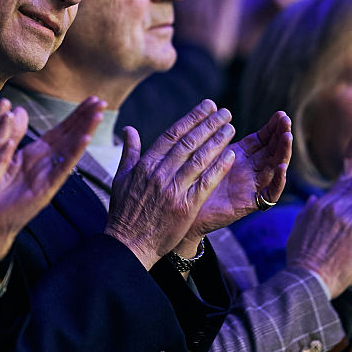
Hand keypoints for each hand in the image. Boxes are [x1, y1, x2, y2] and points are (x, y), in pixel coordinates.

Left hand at [0, 97, 105, 259]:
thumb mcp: (2, 156)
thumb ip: (12, 133)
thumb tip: (20, 109)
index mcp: (34, 156)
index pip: (59, 131)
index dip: (75, 115)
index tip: (91, 99)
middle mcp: (44, 165)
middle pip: (69, 137)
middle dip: (85, 119)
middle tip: (102, 101)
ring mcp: (47, 178)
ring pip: (69, 151)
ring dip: (85, 132)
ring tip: (99, 115)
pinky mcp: (44, 191)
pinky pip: (61, 169)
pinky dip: (73, 154)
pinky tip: (85, 139)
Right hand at [105, 100, 236, 269]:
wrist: (128, 244)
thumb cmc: (124, 212)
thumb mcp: (121, 178)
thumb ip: (129, 152)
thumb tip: (128, 129)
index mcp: (145, 165)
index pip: (171, 134)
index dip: (191, 118)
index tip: (206, 106)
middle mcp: (159, 173)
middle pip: (188, 142)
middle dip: (208, 124)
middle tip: (224, 112)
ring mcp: (173, 189)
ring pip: (198, 159)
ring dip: (217, 141)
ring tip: (231, 127)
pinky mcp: (185, 206)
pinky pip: (205, 182)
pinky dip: (218, 167)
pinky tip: (230, 155)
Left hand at [178, 111, 291, 252]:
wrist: (179, 212)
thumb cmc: (188, 181)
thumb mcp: (202, 152)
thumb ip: (209, 133)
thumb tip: (211, 104)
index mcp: (238, 156)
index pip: (261, 139)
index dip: (271, 127)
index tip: (280, 114)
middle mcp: (248, 170)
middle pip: (272, 151)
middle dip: (281, 135)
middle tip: (286, 121)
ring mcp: (251, 186)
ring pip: (275, 168)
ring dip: (283, 153)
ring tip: (287, 137)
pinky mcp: (249, 203)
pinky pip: (270, 193)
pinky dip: (278, 180)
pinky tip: (280, 167)